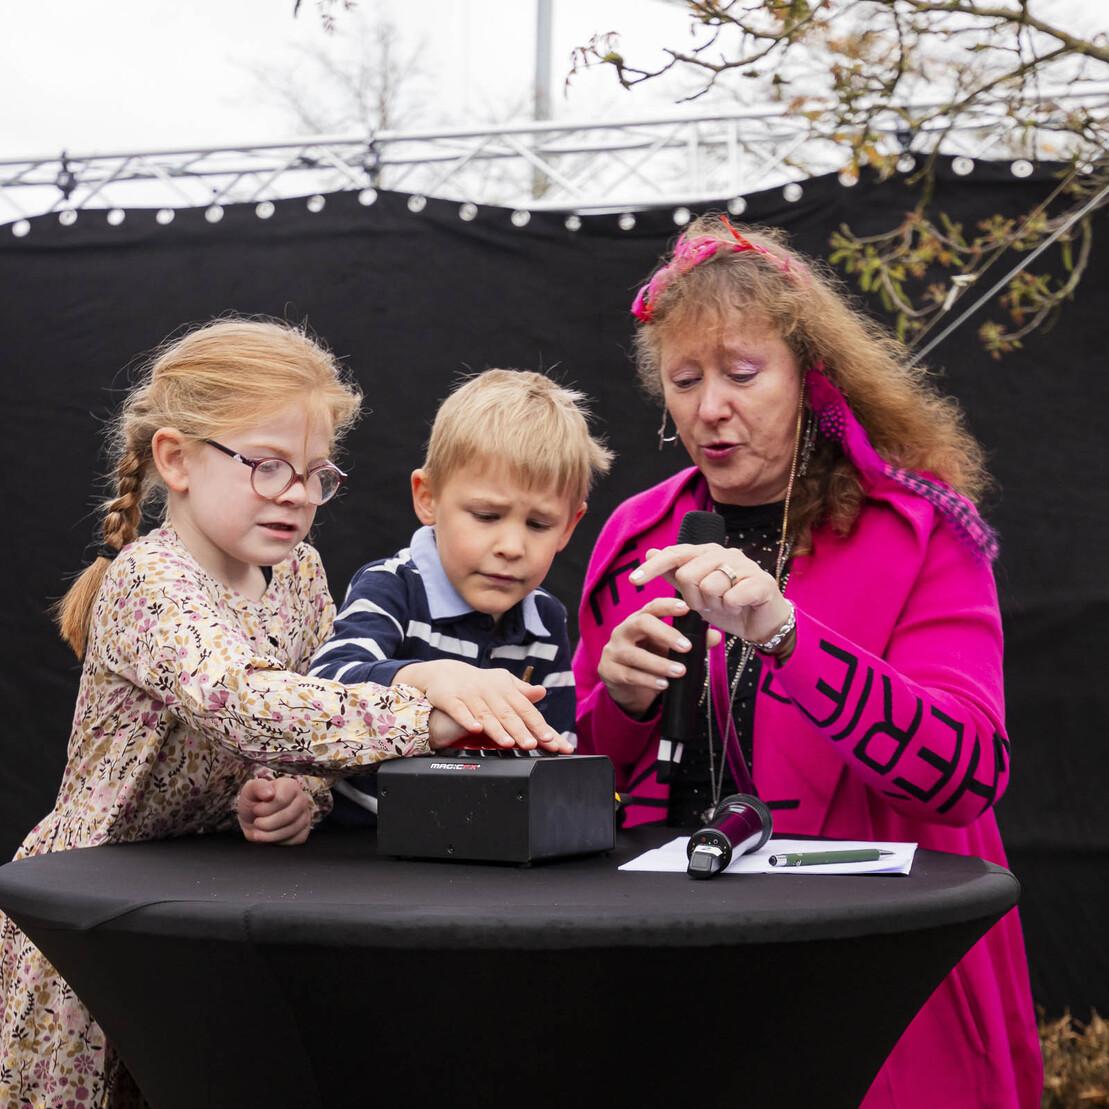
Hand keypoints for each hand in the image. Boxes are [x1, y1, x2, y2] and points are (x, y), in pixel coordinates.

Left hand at [237, 776, 312, 845]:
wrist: (253, 818)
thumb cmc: (254, 802)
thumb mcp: (250, 790)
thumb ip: (258, 787)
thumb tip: (269, 793)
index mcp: (290, 786)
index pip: (281, 800)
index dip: (265, 808)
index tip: (256, 809)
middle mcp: (301, 799)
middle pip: (287, 816)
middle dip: (266, 823)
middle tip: (257, 822)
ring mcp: (305, 816)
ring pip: (291, 830)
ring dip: (270, 835)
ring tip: (259, 832)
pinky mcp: (304, 831)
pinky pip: (295, 840)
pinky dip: (278, 842)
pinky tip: (270, 836)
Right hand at [399, 660, 568, 752]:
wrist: (443, 673)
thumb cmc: (477, 683)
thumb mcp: (501, 684)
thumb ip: (521, 692)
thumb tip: (542, 692)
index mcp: (504, 688)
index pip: (524, 708)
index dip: (536, 723)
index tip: (548, 738)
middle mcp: (489, 691)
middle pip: (507, 713)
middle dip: (520, 730)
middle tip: (531, 744)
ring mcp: (469, 695)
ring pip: (485, 714)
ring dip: (496, 729)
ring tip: (508, 743)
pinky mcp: (450, 698)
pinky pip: (459, 710)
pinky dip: (467, 719)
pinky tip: (476, 729)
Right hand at [597, 595, 720, 717]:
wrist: (626, 689)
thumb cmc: (650, 660)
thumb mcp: (670, 650)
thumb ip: (693, 642)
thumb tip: (716, 635)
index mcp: (639, 621)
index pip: (652, 607)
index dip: (668, 605)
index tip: (686, 609)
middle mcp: (623, 631)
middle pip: (641, 623)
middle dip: (665, 633)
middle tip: (686, 646)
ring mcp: (613, 651)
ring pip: (634, 654)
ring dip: (659, 663)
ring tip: (680, 671)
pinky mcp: (609, 671)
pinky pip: (629, 675)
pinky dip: (648, 680)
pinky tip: (664, 684)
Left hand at [630, 543, 790, 645]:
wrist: (761, 622)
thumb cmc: (727, 604)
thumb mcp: (695, 592)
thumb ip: (674, 572)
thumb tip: (650, 552)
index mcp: (706, 552)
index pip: (674, 554)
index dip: (653, 568)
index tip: (634, 581)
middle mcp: (723, 553)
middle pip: (688, 575)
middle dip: (693, 599)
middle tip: (707, 605)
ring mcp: (744, 565)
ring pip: (710, 586)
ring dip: (714, 605)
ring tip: (724, 605)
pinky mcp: (761, 581)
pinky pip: (732, 597)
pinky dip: (731, 608)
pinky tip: (739, 607)